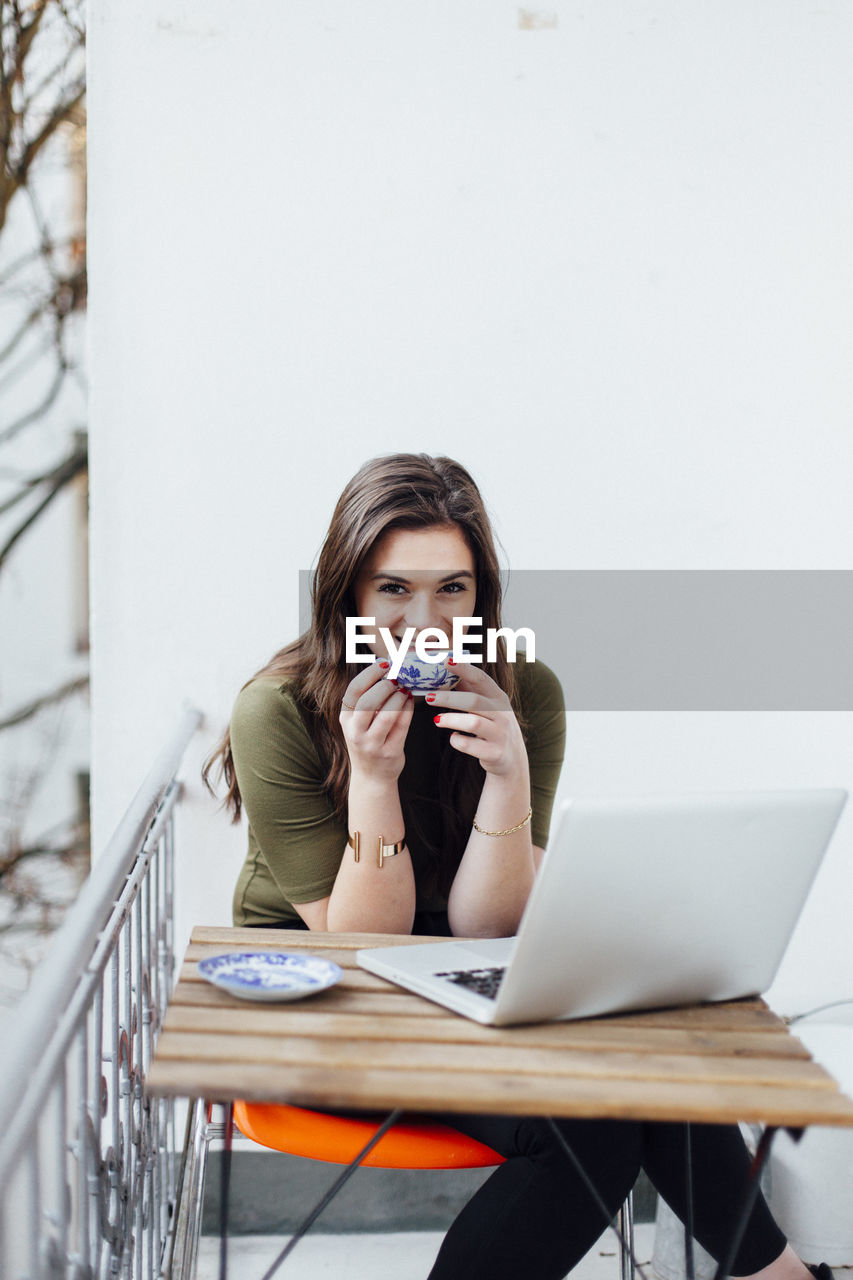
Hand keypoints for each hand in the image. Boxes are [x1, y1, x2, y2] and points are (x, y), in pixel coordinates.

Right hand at [339, 661, 414, 782]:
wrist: (371, 777)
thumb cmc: (367, 741)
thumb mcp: (358, 722)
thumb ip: (367, 700)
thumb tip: (386, 668)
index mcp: (346, 719)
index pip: (354, 691)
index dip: (370, 674)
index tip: (384, 663)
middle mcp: (355, 732)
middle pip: (368, 702)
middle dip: (386, 686)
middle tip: (398, 677)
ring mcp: (371, 744)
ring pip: (387, 715)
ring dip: (399, 698)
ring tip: (405, 688)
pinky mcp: (389, 752)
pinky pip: (402, 726)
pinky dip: (408, 710)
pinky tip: (410, 701)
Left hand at [428, 660, 526, 777]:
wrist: (512, 758)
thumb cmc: (493, 726)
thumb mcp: (488, 706)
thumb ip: (470, 691)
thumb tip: (446, 670)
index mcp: (498, 697)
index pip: (481, 679)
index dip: (464, 669)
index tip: (446, 662)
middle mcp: (502, 714)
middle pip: (474, 701)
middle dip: (448, 698)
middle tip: (429, 697)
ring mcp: (500, 734)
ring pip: (472, 723)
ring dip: (451, 720)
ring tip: (437, 720)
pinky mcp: (495, 753)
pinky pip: (470, 746)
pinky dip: (457, 740)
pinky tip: (454, 738)